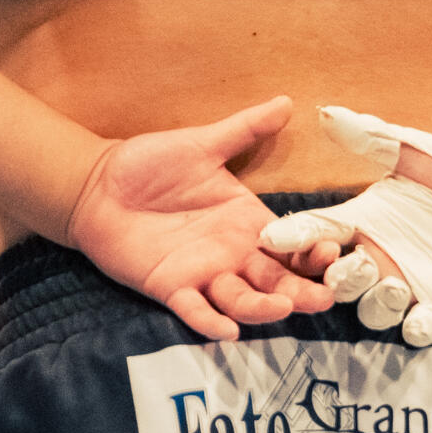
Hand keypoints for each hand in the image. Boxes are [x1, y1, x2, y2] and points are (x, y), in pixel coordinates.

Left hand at [66, 95, 334, 340]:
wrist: (98, 184)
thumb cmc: (150, 163)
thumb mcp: (202, 144)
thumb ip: (245, 129)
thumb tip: (286, 102)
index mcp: (246, 220)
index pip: (290, 242)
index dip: (312, 249)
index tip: (333, 250)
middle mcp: (232, 252)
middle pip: (276, 280)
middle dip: (302, 290)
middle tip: (325, 296)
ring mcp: (203, 273)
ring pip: (242, 300)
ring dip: (262, 308)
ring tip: (281, 307)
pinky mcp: (171, 287)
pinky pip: (194, 310)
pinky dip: (210, 321)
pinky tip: (226, 330)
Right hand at [261, 105, 431, 345]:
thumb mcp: (410, 149)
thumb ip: (368, 136)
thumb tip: (326, 112)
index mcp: (362, 221)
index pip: (318, 232)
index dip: (294, 236)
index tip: (270, 237)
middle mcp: (377, 256)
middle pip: (337, 281)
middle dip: (337, 279)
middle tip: (352, 264)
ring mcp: (407, 283)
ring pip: (371, 310)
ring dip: (375, 303)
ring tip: (395, 283)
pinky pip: (418, 328)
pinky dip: (415, 328)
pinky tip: (420, 319)